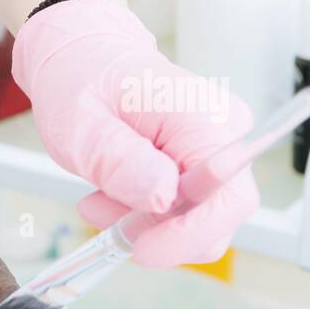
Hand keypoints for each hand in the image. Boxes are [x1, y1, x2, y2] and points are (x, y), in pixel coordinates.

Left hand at [12, 0, 259, 266]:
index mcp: (201, 118)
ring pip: (197, 220)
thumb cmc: (82, 82)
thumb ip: (120, 161)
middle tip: (99, 209)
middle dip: (157, 230)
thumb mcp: (81, 125)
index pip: (228, 198)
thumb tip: (165, 197)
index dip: (191, 236)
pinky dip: (146, 212)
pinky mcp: (202, 164)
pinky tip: (112, 191)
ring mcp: (216, 150)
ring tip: (98, 195)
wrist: (86, 58)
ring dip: (144, 222)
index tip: (142, 250)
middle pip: (218, 218)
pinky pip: (184, 209)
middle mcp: (223, 134)